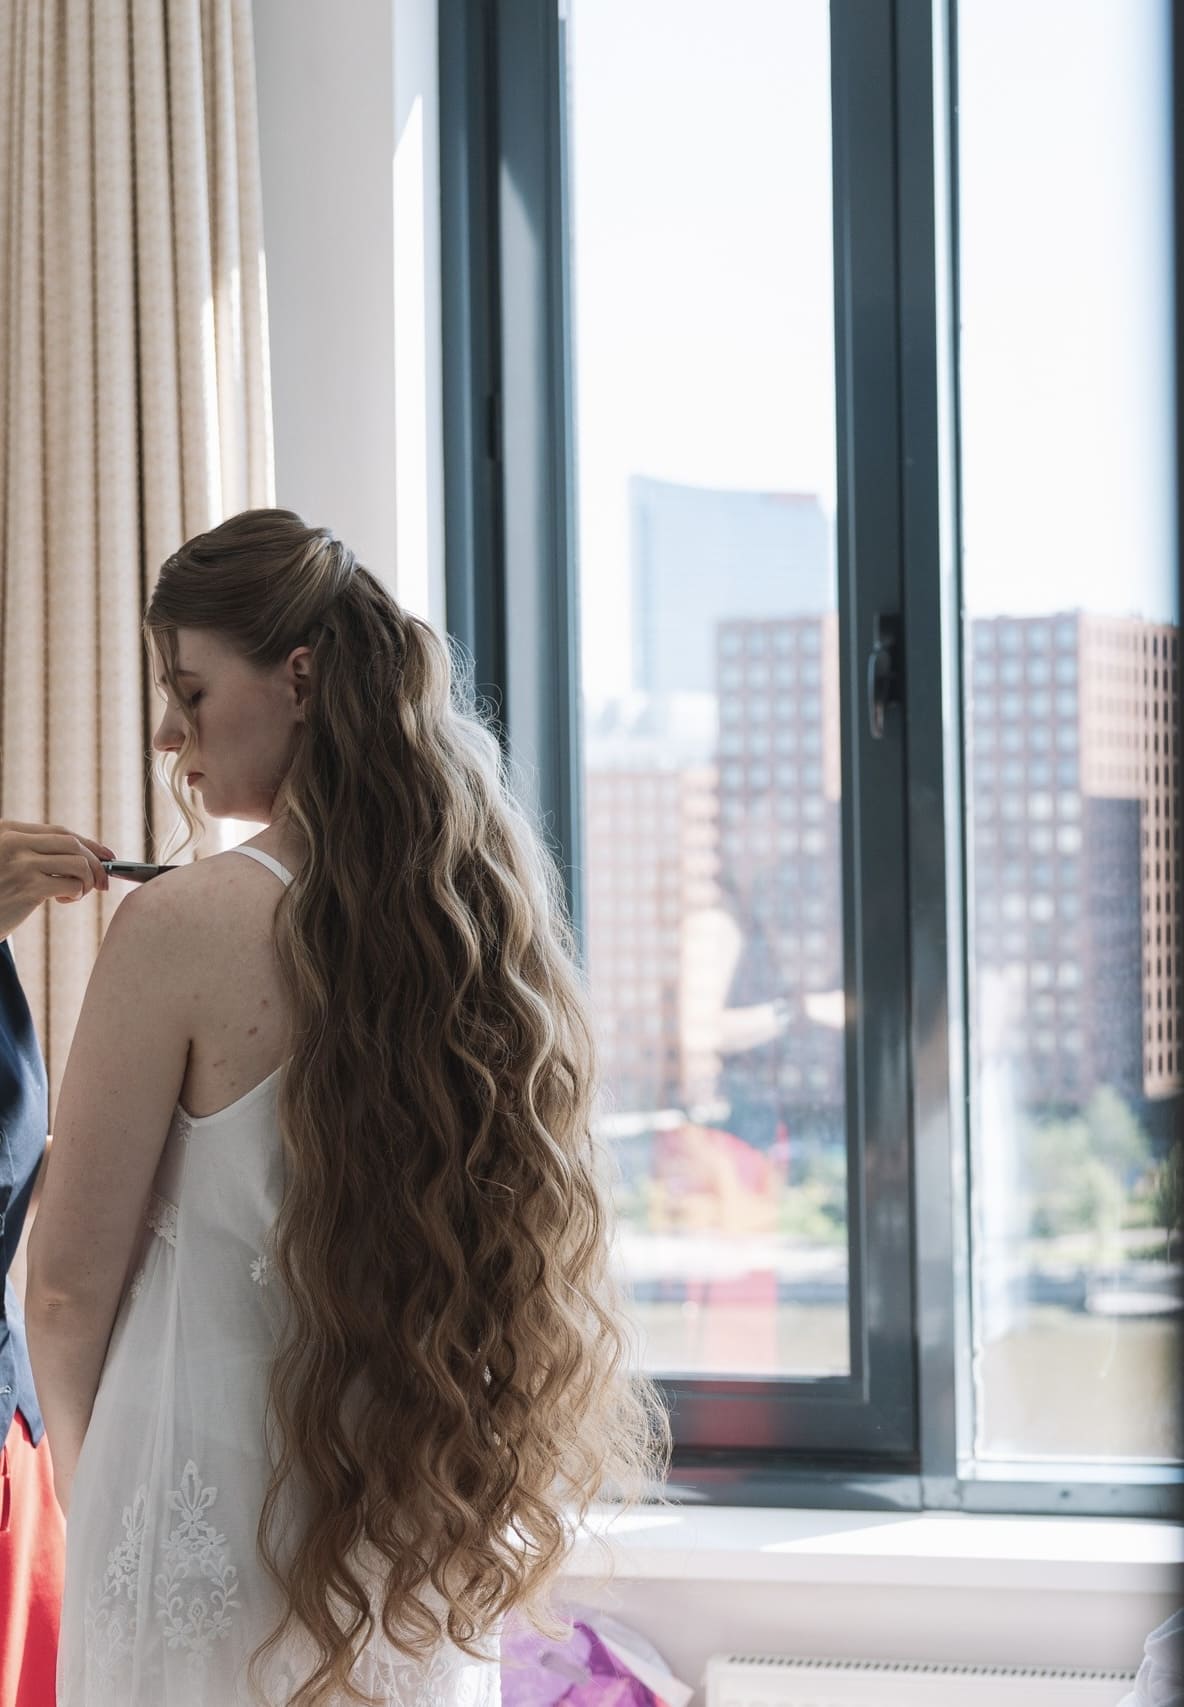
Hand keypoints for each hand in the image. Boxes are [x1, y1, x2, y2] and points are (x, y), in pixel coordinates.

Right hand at [0, 820, 115, 939]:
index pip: (59, 831)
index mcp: (7, 831)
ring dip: (86, 880)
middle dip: (96, 862)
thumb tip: (84, 856)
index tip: (107, 855)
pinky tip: (62, 900)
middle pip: (73, 843)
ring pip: (77, 862)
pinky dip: (76, 893)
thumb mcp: (4, 863)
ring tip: (75, 893)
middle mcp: (13, 842)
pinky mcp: (27, 887)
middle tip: (103, 882)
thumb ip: (31, 853)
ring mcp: (20, 863)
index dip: (89, 843)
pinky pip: (71, 883)